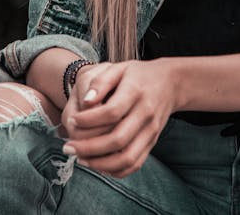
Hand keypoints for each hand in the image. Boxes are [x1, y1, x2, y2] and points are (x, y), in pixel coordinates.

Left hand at [61, 59, 176, 177]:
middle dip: (88, 147)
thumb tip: (85, 101)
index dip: (88, 120)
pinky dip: (115, 170)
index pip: (111, 112)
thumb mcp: (120, 68)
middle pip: (117, 139)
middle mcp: (146, 113)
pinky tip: (98, 164)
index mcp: (136, 92)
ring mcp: (151, 131)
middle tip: (68, 147)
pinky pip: (135, 164)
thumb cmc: (139, 75)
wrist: (171, 83)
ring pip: (126, 157)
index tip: (72, 120)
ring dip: (100, 163)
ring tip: (80, 158)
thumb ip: (101, 81)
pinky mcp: (152, 142)